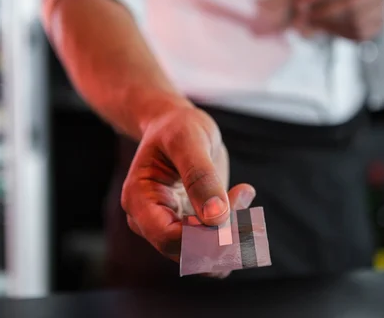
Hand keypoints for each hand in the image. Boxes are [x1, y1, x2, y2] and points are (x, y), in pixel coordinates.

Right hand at [121, 106, 255, 271]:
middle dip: (224, 232)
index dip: (204, 233)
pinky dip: (237, 230)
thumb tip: (216, 218)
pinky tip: (243, 194)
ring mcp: (171, 229)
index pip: (168, 238)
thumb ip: (200, 177)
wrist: (177, 126)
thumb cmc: (177, 127)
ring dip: (235, 234)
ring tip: (244, 191)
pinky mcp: (192, 229)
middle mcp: (151, 222)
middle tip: (244, 193)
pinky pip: (217, 247)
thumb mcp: (187, 140)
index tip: (233, 203)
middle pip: (189, 252)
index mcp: (139, 201)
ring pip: (206, 257)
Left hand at [292, 0, 383, 40]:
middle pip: (351, 3)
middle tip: (301, 18)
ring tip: (310, 21)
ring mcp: (380, 8)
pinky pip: (357, 33)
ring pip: (355, 21)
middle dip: (322, 12)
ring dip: (328, 24)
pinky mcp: (376, 26)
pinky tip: (325, 26)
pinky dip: (337, 32)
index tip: (299, 2)